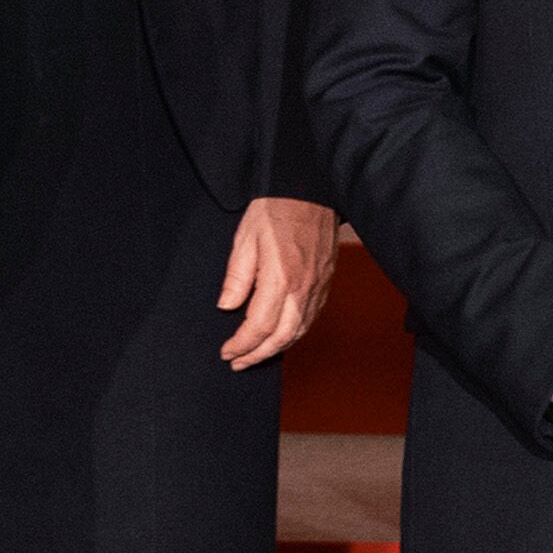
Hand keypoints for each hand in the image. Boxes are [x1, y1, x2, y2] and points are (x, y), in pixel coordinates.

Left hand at [217, 197, 337, 367]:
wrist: (311, 189)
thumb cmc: (275, 208)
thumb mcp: (245, 238)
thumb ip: (237, 277)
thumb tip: (226, 307)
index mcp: (280, 278)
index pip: (259, 326)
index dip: (241, 344)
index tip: (226, 352)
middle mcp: (303, 289)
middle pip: (281, 337)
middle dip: (257, 355)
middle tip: (237, 363)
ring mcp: (318, 287)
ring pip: (299, 331)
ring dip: (276, 349)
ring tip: (255, 355)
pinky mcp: (326, 283)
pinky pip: (310, 317)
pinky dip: (294, 333)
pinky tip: (280, 335)